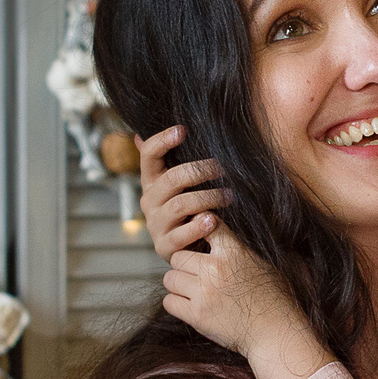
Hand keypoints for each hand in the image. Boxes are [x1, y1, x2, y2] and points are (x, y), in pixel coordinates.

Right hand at [138, 126, 225, 260]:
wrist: (192, 249)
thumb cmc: (191, 209)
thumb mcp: (183, 184)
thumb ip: (174, 161)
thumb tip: (155, 131)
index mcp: (152, 182)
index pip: (148, 155)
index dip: (162, 141)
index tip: (182, 129)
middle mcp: (150, 202)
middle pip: (170, 179)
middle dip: (200, 171)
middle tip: (223, 168)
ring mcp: (156, 225)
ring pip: (180, 205)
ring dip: (208, 198)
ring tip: (229, 196)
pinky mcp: (165, 247)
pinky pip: (181, 235)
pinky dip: (199, 227)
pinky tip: (214, 221)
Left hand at [162, 230, 333, 378]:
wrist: (276, 333)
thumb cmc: (273, 298)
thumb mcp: (260, 263)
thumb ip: (235, 248)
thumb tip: (214, 229)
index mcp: (234, 251)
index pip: (205, 225)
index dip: (200, 230)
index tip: (201, 239)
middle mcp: (215, 269)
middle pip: (178, 256)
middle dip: (184, 265)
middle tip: (195, 274)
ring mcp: (204, 293)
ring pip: (170, 278)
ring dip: (178, 284)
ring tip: (192, 290)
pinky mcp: (197, 316)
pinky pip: (169, 302)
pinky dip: (176, 303)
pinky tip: (189, 305)